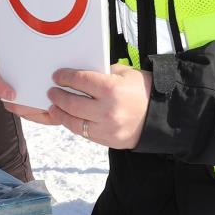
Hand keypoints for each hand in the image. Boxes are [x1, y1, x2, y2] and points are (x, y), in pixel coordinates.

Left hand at [0, 62, 151, 149]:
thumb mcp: (126, 74)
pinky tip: (69, 117)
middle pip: (72, 103)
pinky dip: (74, 124)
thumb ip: (103, 73)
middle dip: (58, 96)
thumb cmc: (144, 91)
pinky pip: (84, 132)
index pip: (80, 81)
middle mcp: (107, 110)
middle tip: (51, 91)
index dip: (65, 77)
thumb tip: (81, 75)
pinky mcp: (107, 140)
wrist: (162, 117)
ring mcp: (106, 128)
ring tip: (55, 106)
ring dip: (61, 113)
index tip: (57, 76)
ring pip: (74, 122)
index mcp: (111, 89)